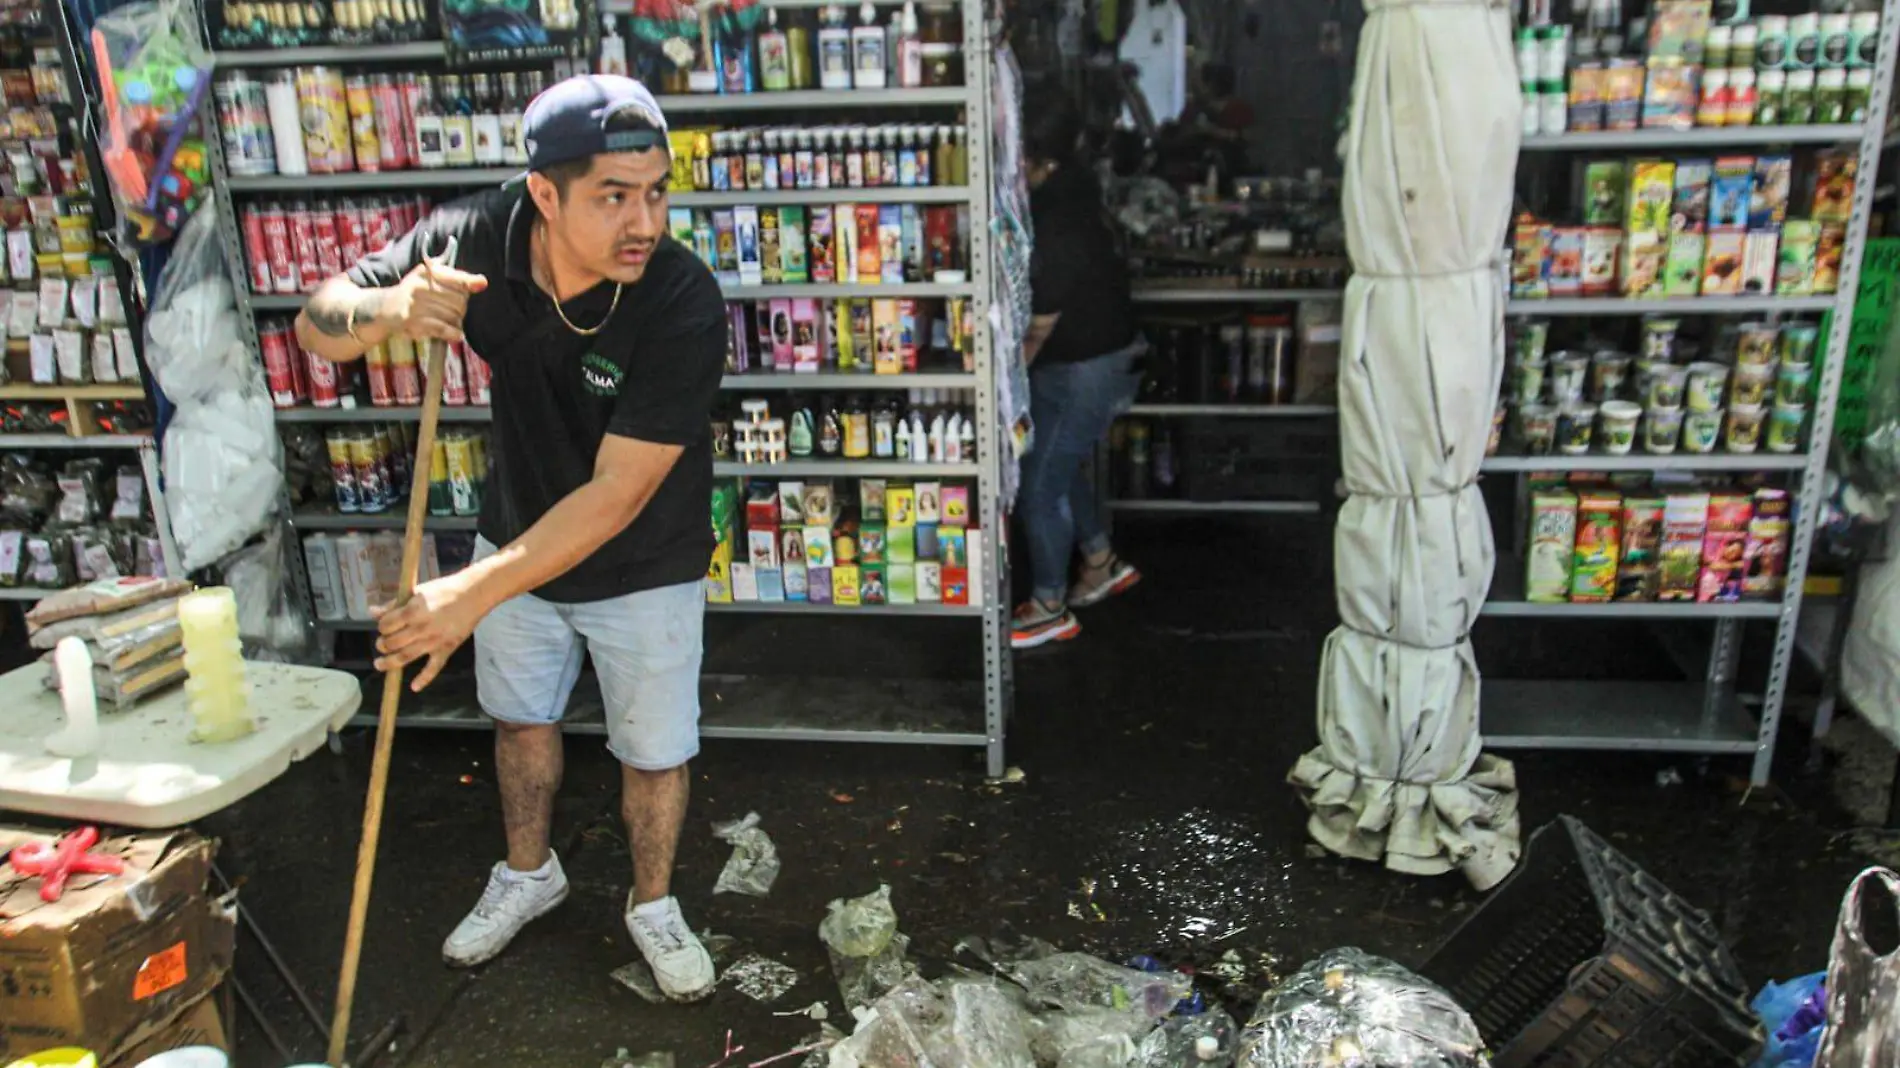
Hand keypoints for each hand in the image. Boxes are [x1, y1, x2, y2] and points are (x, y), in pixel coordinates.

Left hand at [372, 573, 486, 690]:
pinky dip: (424, 679)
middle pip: (392, 642)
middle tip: (383, 643)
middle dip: (383, 644)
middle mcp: (420, 628)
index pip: (386, 625)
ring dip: (389, 663)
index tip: (384, 626)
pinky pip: (433, 668)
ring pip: (405, 657)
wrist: (473, 594)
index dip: (382, 626)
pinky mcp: (446, 649)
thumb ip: (394, 604)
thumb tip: (372, 612)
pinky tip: (414, 687)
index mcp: (412, 611)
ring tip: (380, 664)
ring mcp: (433, 641)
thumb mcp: (416, 592)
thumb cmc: (444, 590)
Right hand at [383, 256, 488, 343]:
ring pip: (452, 315)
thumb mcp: (430, 279)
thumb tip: (482, 282)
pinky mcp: (412, 321)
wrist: (384, 309)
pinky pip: (442, 328)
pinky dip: (453, 333)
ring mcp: (415, 304)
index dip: (469, 281)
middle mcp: (420, 286)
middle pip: (459, 300)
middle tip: (453, 311)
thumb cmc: (414, 294)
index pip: (454, 277)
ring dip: (456, 322)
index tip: (481, 283)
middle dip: (461, 308)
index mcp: (426, 273)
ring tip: (448, 322)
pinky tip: (457, 335)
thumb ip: (456, 279)